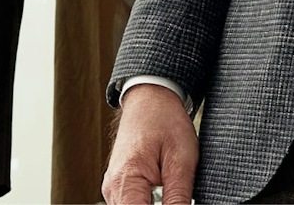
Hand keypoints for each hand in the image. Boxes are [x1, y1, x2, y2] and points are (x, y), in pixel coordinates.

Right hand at [103, 83, 197, 204]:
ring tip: (169, 188)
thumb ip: (178, 197)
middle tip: (176, 194)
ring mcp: (112, 188)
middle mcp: (112, 188)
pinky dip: (146, 204)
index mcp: (125, 181)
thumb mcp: (181, 160)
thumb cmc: (165, 121)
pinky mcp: (117, 187)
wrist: (150, 99)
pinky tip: (161, 193)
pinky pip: (130, 204)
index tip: (176, 201)